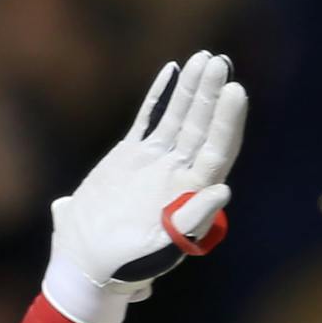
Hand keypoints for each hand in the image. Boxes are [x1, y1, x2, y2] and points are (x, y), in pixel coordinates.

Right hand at [44, 50, 246, 322]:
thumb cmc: (127, 264)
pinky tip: (172, 71)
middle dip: (210, 94)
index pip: (216, 150)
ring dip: (192, 89)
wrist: (87, 263)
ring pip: (179, 118)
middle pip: (201, 127)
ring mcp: (155, 162)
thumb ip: (191, 219)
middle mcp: (178, 173)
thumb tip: (223, 190)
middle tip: (218, 62)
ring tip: (203, 58)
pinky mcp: (130, 156)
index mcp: (190, 193)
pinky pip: (148, 119)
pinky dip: (161, 96)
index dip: (227, 121)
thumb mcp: (160, 247)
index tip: (235, 91)